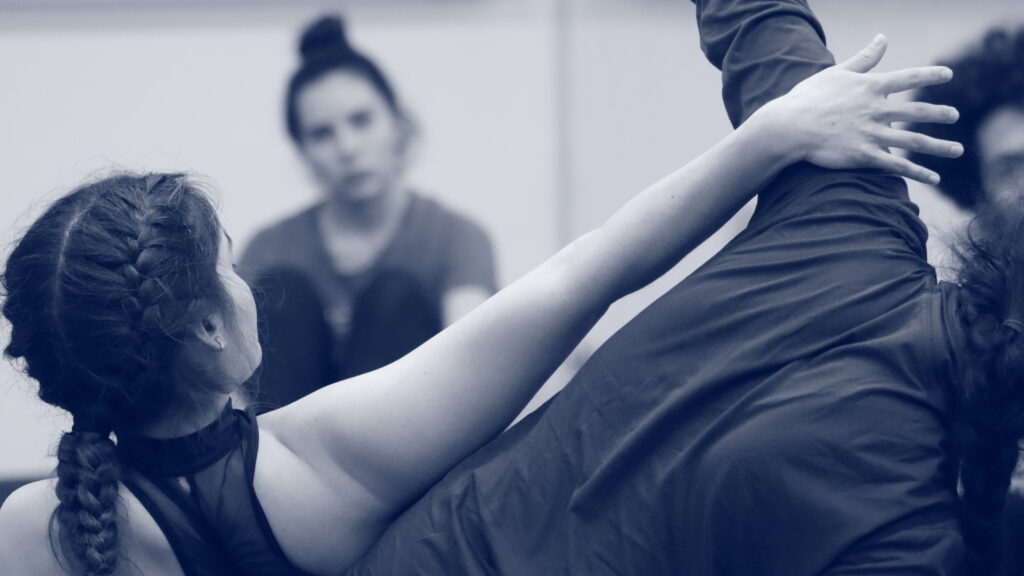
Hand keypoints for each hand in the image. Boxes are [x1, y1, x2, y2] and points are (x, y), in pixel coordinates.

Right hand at [760, 34, 962, 184]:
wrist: (789, 127)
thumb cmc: (808, 98)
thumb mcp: (836, 73)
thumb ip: (864, 58)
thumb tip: (882, 38)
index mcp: (870, 87)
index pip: (908, 78)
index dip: (930, 75)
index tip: (948, 74)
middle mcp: (876, 110)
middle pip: (918, 112)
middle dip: (939, 114)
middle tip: (954, 115)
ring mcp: (872, 134)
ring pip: (914, 141)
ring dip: (939, 147)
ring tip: (958, 150)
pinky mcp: (864, 156)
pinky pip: (897, 166)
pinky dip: (918, 172)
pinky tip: (934, 178)